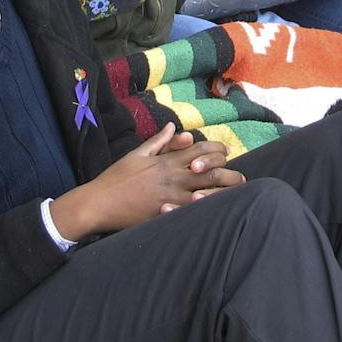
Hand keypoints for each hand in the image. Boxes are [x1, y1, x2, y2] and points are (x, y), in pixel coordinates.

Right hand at [49, 123, 244, 238]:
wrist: (99, 203)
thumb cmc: (116, 177)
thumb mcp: (136, 154)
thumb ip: (158, 141)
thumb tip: (173, 127)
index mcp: (166, 161)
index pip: (199, 151)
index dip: (217, 150)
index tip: (227, 153)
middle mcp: (172, 177)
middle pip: (209, 172)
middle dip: (229, 173)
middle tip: (242, 177)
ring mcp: (170, 197)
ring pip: (206, 193)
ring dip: (224, 193)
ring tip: (238, 194)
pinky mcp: (166, 215)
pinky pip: (192, 213)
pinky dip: (206, 210)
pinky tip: (218, 211)